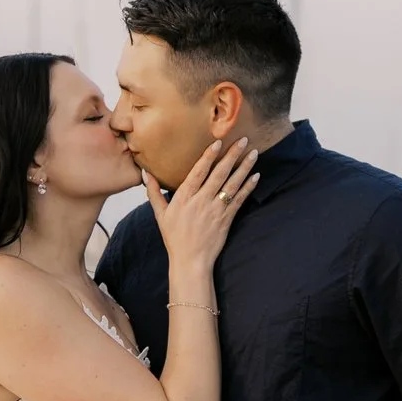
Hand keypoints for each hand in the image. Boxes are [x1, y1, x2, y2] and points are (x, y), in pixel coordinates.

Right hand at [145, 136, 260, 282]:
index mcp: (184, 197)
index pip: (198, 171)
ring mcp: (216, 209)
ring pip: (232, 184)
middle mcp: (201, 201)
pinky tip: (256, 175)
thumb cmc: (174, 236)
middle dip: (232, 155)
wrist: (190, 260)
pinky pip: (240, 199)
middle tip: (243, 140)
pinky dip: (249, 187)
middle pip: (219, 173)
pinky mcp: (227, 219)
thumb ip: (153, 192)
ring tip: (254, 153)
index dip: (209, 156)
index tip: (218, 142)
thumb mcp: (160, 214)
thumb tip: (145, 172)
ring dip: (244, 167)